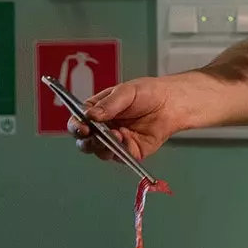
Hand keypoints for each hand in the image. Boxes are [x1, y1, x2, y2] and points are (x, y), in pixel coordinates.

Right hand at [70, 75, 194, 162]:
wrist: (171, 103)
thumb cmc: (147, 93)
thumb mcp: (126, 92)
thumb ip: (108, 104)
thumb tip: (90, 115)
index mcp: (95, 112)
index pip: (77, 122)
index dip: (76, 127)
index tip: (83, 128)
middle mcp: (102, 129)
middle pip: (85, 142)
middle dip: (88, 141)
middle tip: (97, 135)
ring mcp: (115, 141)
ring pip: (101, 152)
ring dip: (105, 147)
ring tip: (117, 134)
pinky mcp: (130, 151)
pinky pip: (121, 156)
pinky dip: (123, 150)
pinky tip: (128, 138)